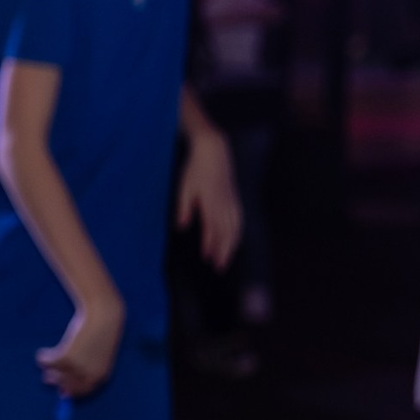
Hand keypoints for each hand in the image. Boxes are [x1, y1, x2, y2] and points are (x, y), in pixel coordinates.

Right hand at [37, 298, 122, 397]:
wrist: (102, 316)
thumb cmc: (101, 334)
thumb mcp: (97, 357)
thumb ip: (86, 373)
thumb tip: (63, 393)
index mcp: (100, 377)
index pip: (82, 392)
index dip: (69, 391)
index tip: (60, 390)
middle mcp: (88, 376)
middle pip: (65, 386)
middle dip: (55, 380)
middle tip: (48, 375)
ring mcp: (76, 368)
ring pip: (52, 374)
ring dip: (48, 368)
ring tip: (48, 357)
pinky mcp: (64, 358)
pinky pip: (45, 362)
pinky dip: (43, 356)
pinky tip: (45, 351)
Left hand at [176, 126, 241, 268]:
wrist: (215, 151)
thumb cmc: (195, 170)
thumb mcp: (184, 188)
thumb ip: (183, 208)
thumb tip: (180, 227)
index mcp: (211, 203)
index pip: (212, 229)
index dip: (210, 245)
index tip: (206, 258)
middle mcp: (225, 205)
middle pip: (227, 233)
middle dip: (223, 252)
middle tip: (218, 268)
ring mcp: (232, 202)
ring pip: (235, 229)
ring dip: (231, 246)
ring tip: (224, 260)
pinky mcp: (235, 200)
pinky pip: (239, 221)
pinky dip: (237, 235)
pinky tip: (233, 242)